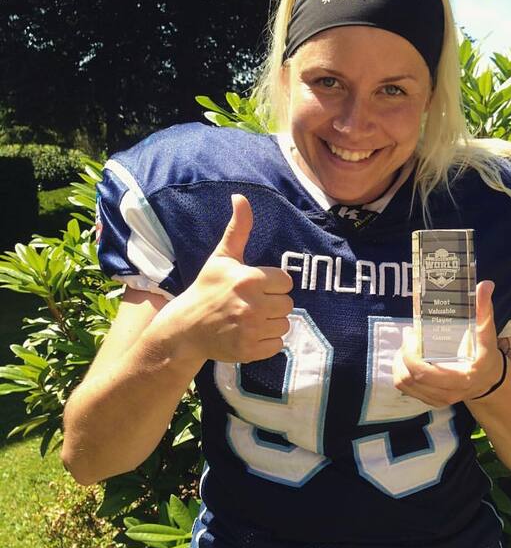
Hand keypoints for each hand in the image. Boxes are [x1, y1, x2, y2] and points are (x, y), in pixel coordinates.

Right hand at [153, 194, 293, 364]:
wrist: (186, 328)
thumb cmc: (207, 289)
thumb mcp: (222, 257)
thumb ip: (239, 229)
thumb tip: (241, 197)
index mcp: (249, 279)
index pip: (285, 282)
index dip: (273, 284)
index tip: (256, 287)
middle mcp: (252, 305)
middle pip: (287, 304)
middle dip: (273, 304)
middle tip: (252, 304)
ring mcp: (251, 329)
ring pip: (284, 325)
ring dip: (271, 323)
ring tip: (250, 319)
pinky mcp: (250, 350)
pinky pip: (277, 345)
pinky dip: (267, 342)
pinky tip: (250, 334)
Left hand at [392, 280, 503, 406]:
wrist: (487, 379)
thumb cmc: (485, 354)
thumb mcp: (486, 334)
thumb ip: (484, 311)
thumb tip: (485, 285)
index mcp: (462, 378)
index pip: (423, 373)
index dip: (409, 354)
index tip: (412, 332)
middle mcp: (448, 393)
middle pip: (410, 378)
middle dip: (403, 354)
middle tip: (409, 334)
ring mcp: (437, 399)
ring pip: (404, 384)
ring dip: (399, 363)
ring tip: (407, 345)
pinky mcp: (429, 399)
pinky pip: (405, 388)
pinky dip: (401, 371)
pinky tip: (408, 357)